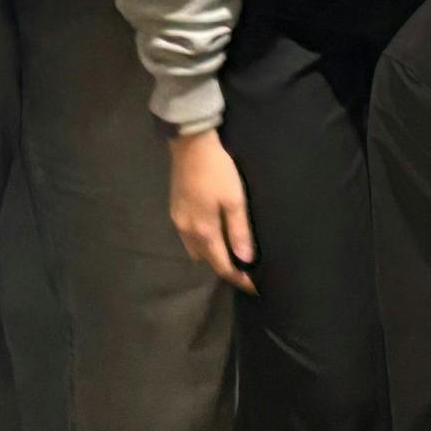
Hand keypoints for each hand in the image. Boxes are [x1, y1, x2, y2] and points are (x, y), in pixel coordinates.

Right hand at [168, 128, 255, 293]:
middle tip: (245, 269)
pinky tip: (214, 234)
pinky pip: (189, 237)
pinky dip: (203, 242)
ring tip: (231, 253)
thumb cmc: (217, 171)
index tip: (255, 286)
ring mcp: (178, 221)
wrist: (190, 144)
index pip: (222, 265)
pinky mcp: (175, 210)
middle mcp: (187, 232)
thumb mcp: (234, 200)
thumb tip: (246, 259)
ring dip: (212, 255)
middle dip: (225, 268)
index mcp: (203, 231)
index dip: (239, 278)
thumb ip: (239, 231)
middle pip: (207, 260)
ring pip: (196, 250)